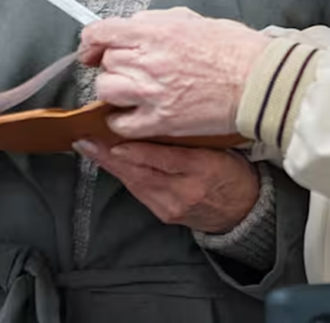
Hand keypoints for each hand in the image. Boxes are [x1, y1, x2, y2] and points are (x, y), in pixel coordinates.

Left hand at [76, 139, 260, 233]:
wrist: (243, 211)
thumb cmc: (234, 172)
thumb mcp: (222, 148)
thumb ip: (193, 135)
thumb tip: (159, 115)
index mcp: (206, 167)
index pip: (167, 158)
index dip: (138, 151)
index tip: (115, 139)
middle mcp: (186, 189)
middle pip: (142, 172)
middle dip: (110, 156)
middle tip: (86, 140)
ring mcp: (173, 205)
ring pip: (135, 182)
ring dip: (109, 165)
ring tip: (89, 147)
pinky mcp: (165, 214)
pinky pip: (139, 191)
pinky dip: (122, 175)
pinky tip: (108, 163)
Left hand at [78, 7, 271, 138]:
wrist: (258, 81)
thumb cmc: (234, 49)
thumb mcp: (192, 20)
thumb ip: (156, 22)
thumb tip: (133, 27)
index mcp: (154, 32)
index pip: (100, 33)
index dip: (91, 41)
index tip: (92, 49)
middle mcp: (147, 61)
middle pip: (105, 63)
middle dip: (114, 65)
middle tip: (131, 69)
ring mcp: (152, 94)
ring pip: (107, 91)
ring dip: (114, 91)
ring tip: (131, 92)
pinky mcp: (160, 121)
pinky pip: (122, 124)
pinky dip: (122, 121)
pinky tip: (133, 116)